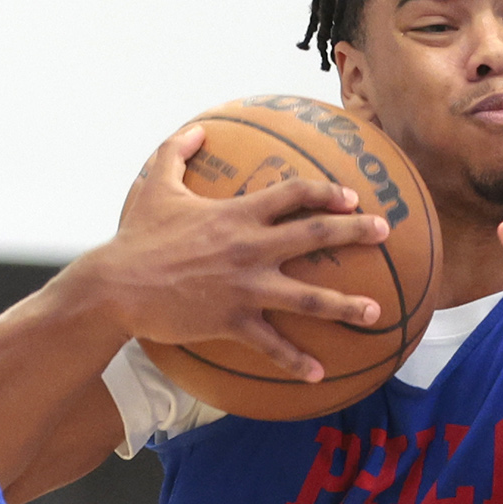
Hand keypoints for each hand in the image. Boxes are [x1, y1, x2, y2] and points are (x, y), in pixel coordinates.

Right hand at [75, 127, 395, 385]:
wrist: (116, 287)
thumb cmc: (136, 237)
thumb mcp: (155, 186)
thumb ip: (176, 152)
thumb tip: (195, 129)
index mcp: (237, 214)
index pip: (294, 194)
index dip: (326, 192)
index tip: (351, 197)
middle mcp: (250, 248)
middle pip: (315, 236)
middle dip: (356, 232)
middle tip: (386, 231)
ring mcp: (245, 287)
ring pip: (308, 296)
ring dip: (345, 305)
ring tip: (375, 312)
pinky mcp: (232, 322)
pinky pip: (273, 345)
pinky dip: (297, 361)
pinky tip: (319, 375)